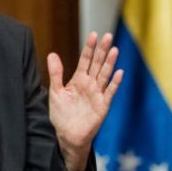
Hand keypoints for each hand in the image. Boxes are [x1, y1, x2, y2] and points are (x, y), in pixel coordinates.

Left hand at [47, 32, 122, 170]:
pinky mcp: (102, 106)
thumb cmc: (61, 115)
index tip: (93, 35)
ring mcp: (97, 94)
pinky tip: (120, 73)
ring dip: (110, 63)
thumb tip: (52, 54)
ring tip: (114, 49)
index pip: (85, 60)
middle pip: (97, 64)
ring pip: (105, 75)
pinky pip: (109, 93)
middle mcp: (89, 85)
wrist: (67, 135)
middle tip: (108, 36)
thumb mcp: (55, 91)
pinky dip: (114, 83)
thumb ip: (55, 73)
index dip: (89, 48)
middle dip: (102, 50)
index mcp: (78, 80)